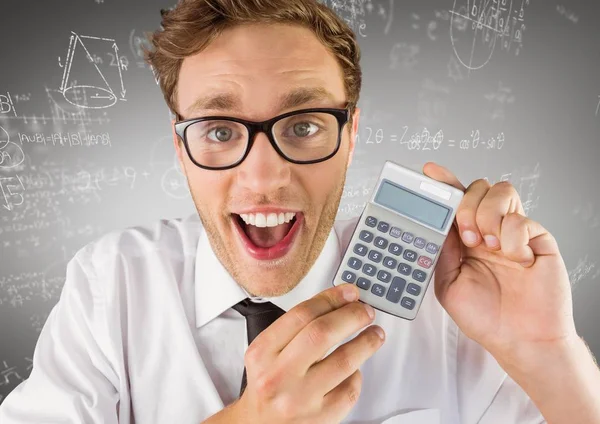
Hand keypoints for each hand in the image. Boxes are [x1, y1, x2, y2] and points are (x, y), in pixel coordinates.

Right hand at [232, 284, 383, 423]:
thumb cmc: (267, 387)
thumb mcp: (266, 354)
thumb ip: (295, 330)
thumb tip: (337, 304)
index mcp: (263, 353)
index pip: (302, 315)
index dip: (331, 298)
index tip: (348, 293)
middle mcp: (279, 376)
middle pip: (323, 333)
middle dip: (352, 316)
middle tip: (365, 311)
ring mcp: (301, 399)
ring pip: (345, 361)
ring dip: (366, 342)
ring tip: (375, 334)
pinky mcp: (321, 419)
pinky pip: (349, 389)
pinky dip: (357, 375)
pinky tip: (356, 368)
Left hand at [422, 162, 576, 365]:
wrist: (521, 340)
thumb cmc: (486, 317)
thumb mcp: (448, 285)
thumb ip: (441, 252)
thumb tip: (437, 224)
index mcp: (465, 240)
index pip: (454, 202)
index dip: (443, 183)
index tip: (428, 172)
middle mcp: (488, 230)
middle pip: (477, 188)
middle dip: (465, 206)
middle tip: (467, 238)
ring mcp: (513, 232)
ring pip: (501, 192)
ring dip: (488, 216)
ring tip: (488, 246)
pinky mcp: (537, 238)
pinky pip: (523, 219)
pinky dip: (513, 239)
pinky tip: (516, 260)